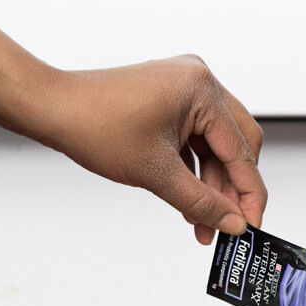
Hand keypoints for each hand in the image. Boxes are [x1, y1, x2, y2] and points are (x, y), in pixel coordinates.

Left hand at [36, 55, 266, 244]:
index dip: (249, 193)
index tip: (252, 224)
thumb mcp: (155, 173)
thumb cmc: (94, 126)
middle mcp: (199, 81)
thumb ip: (201, 202)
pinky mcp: (170, 97)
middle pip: (237, 143)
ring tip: (203, 221)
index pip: (241, 150)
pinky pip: (196, 136)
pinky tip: (189, 199)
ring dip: (211, 183)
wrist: (53, 108)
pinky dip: (194, 167)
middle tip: (229, 224)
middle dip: (232, 189)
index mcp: (202, 90)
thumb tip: (231, 223)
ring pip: (216, 144)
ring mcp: (184, 86)